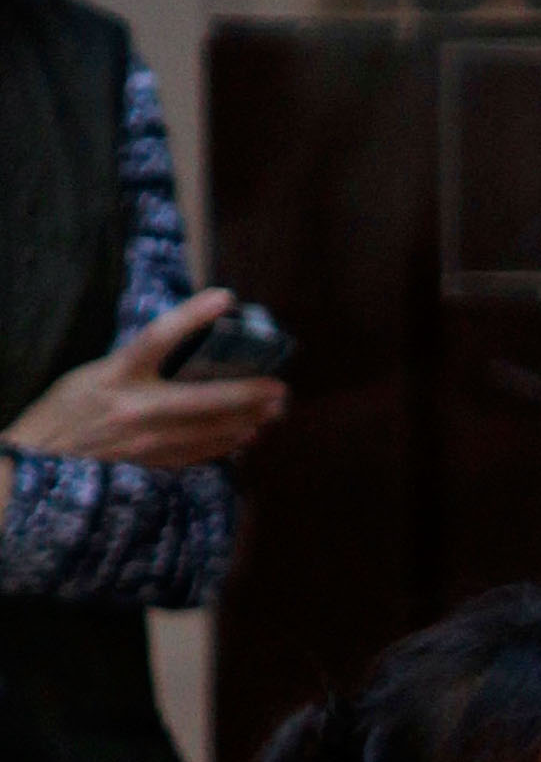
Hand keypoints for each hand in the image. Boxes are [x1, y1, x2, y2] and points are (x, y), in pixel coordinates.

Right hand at [1, 288, 287, 469]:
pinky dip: (225, 445)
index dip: (192, 316)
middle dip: (248, 394)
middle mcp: (134, 409)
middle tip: (280, 388)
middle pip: (203, 399)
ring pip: (208, 432)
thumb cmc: (65, 408)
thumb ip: (136, 363)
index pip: (159, 337)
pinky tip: (246, 437)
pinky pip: (196, 455)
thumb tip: (184, 348)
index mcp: (116, 375)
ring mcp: (144, 441)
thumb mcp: (94, 372)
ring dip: (246, 421)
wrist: (40, 461)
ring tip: (274, 411)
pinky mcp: (148, 464)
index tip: (225, 296)